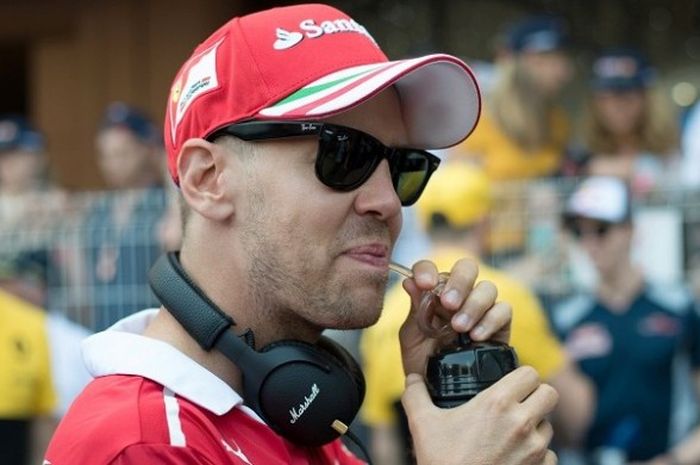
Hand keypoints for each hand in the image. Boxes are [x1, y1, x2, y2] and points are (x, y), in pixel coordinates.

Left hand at [398, 259, 511, 375]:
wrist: (443, 396)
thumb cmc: (425, 365)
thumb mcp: (412, 339)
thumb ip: (414, 311)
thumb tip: (409, 282)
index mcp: (433, 293)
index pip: (431, 269)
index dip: (427, 270)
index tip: (424, 283)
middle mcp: (459, 295)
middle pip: (467, 268)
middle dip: (458, 282)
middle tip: (448, 303)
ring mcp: (481, 309)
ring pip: (487, 288)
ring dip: (473, 305)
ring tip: (460, 328)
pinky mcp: (500, 326)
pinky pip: (503, 310)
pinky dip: (490, 320)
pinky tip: (476, 337)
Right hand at [402, 367, 558, 464]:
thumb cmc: (441, 462)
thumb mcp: (421, 424)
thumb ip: (416, 394)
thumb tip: (412, 378)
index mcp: (497, 403)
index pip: (530, 373)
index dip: (520, 375)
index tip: (509, 382)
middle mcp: (522, 423)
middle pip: (549, 394)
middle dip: (535, 395)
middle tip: (517, 402)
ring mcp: (535, 449)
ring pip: (549, 425)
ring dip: (535, 425)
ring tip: (512, 431)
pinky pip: (550, 454)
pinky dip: (538, 454)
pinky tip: (516, 455)